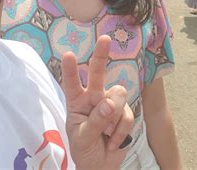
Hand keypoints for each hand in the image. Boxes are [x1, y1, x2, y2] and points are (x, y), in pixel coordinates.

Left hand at [62, 35, 133, 168]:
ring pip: (118, 94)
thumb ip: (94, 122)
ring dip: (115, 115)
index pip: (71, 83)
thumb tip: (109, 104)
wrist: (101, 166)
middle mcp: (93, 97)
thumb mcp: (82, 139)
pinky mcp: (124, 112)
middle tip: (105, 39)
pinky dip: (121, 130)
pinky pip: (128, 114)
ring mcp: (109, 103)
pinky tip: (113, 140)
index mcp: (76, 101)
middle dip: (101, 55)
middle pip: (97, 72)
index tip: (68, 55)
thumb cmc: (84, 149)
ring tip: (106, 133)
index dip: (70, 70)